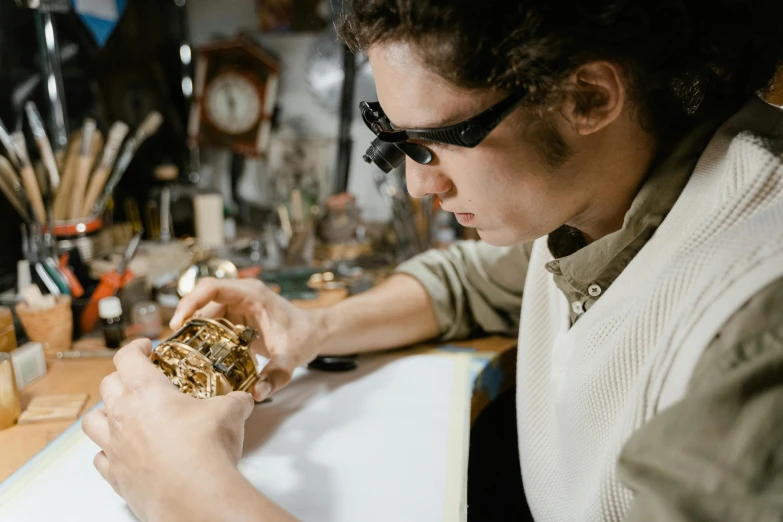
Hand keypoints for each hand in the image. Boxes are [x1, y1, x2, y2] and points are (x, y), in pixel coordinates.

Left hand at [82, 339, 254, 520]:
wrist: (196, 495)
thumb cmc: (206, 448)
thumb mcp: (230, 412)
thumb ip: (234, 401)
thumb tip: (242, 400)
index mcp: (145, 390)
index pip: (127, 357)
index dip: (136, 347)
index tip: (146, 347)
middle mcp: (123, 415)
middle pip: (107, 385)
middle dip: (123, 377)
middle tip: (140, 379)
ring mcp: (115, 446)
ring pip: (93, 420)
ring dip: (105, 413)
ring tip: (122, 414)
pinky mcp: (116, 475)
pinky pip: (101, 458)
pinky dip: (109, 451)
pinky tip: (125, 451)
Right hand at [170, 278, 326, 401]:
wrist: (315, 332)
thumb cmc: (304, 337)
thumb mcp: (291, 358)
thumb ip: (276, 375)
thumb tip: (257, 394)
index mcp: (252, 294)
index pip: (212, 287)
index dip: (190, 301)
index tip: (177, 323)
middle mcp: (242, 295)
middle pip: (203, 299)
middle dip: (186, 320)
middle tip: (174, 346)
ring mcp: (238, 304)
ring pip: (206, 312)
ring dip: (193, 330)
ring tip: (181, 353)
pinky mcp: (237, 316)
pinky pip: (213, 321)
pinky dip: (203, 335)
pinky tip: (197, 355)